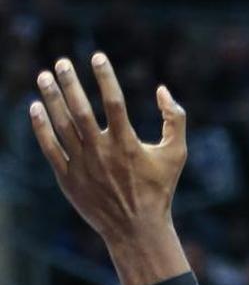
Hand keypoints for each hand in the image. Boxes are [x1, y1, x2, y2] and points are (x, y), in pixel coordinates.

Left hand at [29, 53, 187, 243]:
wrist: (136, 228)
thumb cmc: (160, 188)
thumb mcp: (177, 153)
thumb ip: (175, 118)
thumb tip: (163, 89)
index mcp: (127, 143)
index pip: (113, 101)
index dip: (105, 76)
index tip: (97, 56)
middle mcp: (101, 151)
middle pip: (80, 109)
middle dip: (70, 82)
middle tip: (61, 62)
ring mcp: (81, 164)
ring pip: (61, 125)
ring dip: (51, 98)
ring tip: (44, 77)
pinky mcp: (67, 178)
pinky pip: (49, 147)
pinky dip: (40, 127)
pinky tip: (35, 107)